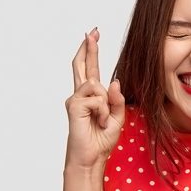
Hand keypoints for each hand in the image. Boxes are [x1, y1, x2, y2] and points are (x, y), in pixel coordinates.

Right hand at [64, 28, 125, 168]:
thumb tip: (113, 81)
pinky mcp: (74, 105)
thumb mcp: (117, 117)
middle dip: (88, 49)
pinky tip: (98, 123)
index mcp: (91, 97)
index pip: (90, 69)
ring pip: (98, 86)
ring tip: (102, 122)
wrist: (91, 158)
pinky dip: (103, 112)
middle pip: (81, 66)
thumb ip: (117, 99)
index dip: (91, 52)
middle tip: (92, 32)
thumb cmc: (101, 140)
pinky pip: (97, 99)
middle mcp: (81, 95)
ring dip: (106, 106)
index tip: (92, 35)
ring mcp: (75, 99)